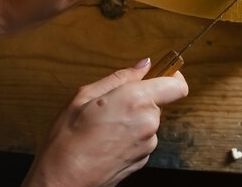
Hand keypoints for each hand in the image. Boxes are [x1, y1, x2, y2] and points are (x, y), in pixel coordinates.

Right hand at [22, 59, 188, 186]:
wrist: (63, 181)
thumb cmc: (68, 139)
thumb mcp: (84, 96)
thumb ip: (120, 77)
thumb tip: (143, 65)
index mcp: (136, 100)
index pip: (177, 85)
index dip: (173, 76)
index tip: (161, 72)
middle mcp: (148, 122)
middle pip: (158, 102)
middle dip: (140, 99)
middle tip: (112, 103)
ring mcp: (148, 144)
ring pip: (148, 121)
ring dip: (133, 118)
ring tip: (104, 125)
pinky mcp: (143, 160)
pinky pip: (142, 138)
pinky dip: (129, 135)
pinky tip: (107, 139)